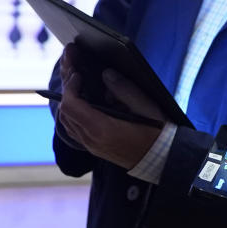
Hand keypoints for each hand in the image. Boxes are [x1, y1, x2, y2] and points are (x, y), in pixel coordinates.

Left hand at [57, 44, 162, 168]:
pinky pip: (74, 129)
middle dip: (67, 89)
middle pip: (65, 112)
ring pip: (66, 121)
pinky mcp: (94, 148)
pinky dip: (73, 114)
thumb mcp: (145, 106)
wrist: (161, 157)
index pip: (72, 105)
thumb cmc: (156, 131)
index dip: (70, 87)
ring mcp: (91, 145)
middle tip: (73, 70)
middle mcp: (92, 139)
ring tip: (77, 84)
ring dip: (68, 102)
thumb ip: (124, 89)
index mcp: (102, 128)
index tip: (79, 73)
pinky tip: (82, 103)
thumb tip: (105, 74)